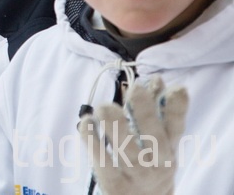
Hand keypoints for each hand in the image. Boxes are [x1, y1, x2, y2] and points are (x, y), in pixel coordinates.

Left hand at [78, 76, 186, 194]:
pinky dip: (91, 138)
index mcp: (169, 150)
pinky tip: (86, 123)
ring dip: (114, 124)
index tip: (170, 85)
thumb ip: (158, 116)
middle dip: (146, 112)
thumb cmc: (150, 167)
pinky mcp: (114, 182)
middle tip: (136, 88)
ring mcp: (136, 173)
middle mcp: (156, 162)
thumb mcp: (161, 146)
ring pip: (126, 147)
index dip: (177, 106)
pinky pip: (101, 159)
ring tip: (103, 106)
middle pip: (154, 136)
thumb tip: (155, 81)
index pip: (177, 127)